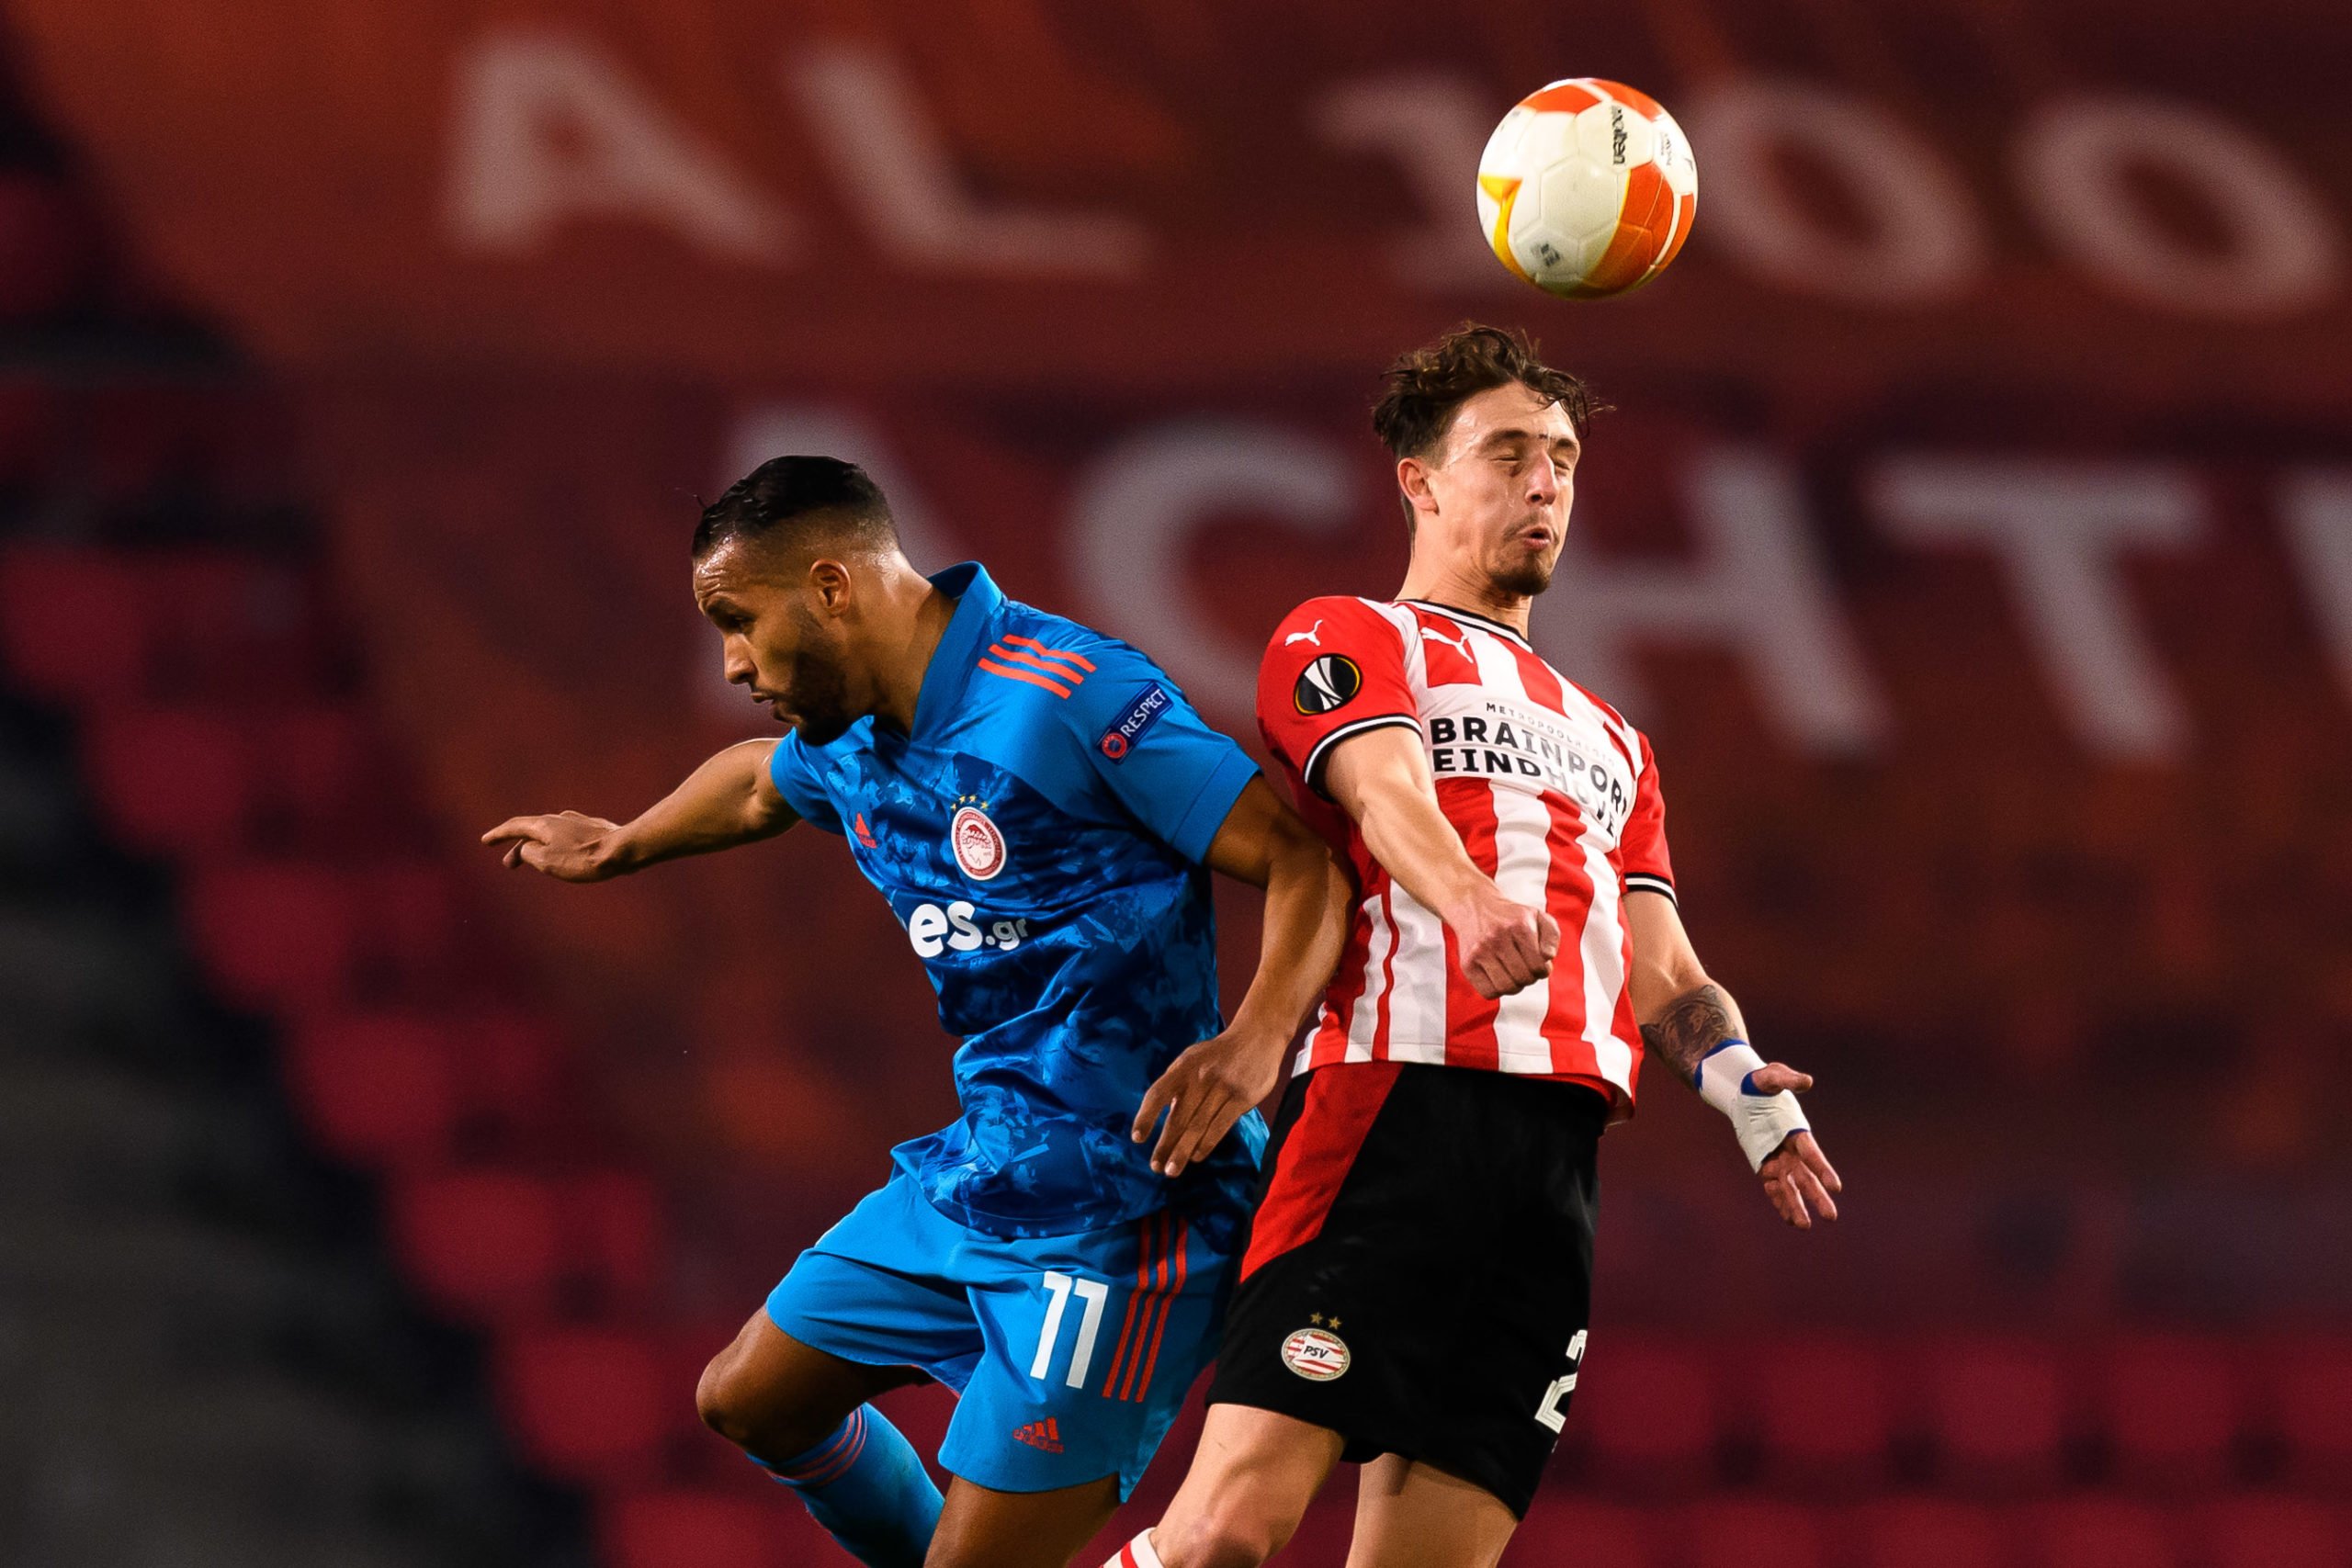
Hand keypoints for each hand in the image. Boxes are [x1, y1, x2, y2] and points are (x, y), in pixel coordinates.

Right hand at [481, 811, 628, 880]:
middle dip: (518, 848)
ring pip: (551, 834)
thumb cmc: (584, 858)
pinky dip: (558, 846)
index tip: (485, 841)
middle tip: (509, 865)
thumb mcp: (546, 861)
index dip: (498, 835)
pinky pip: (568, 837)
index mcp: (545, 824)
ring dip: (540, 848)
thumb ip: (529, 853)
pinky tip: (565, 856)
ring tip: (536, 862)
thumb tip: (528, 849)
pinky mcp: (594, 829)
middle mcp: (560, 818)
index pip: (514, 826)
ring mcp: (578, 822)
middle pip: (533, 831)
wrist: (624, 850)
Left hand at [1132, 1029, 1285, 1178]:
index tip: (1137, 1138)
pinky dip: (1206, 1144)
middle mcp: (1201, 1078)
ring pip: (1198, 1127)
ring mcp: (1222, 1088)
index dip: (1146, 1117)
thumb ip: (1176, 1083)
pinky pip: (1220, 1126)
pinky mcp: (1242, 1099)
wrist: (1257, 1037)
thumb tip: (1160, 1115)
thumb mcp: (1192, 1059)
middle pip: (1178, 1117)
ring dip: (1183, 1152)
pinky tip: (1196, 1157)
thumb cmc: (1217, 1054)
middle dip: (1165, 1145)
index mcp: (1183, 1067)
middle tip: (1155, 1167)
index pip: (1158, 1094)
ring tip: (1171, 1171)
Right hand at [1442, 880, 1559, 998]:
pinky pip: (1488, 992)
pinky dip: (1497, 991)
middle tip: (1525, 969)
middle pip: (1523, 978)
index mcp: (1519, 926)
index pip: (1538, 967)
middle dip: (1529, 978)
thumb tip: (1548, 957)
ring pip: (1506, 988)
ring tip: (1513, 974)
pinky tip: (1498, 977)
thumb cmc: (1511, 917)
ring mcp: (1480, 952)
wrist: (1475, 906)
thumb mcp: (1537, 917)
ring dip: (1514, 986)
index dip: (1542, 971)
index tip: (1537, 964)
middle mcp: (1498, 938)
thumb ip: (1552, 936)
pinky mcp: (1467, 964)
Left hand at [1750, 1064, 1841, 1227]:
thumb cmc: (1761, 1083)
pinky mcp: (1765, 1165)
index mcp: (1797, 1132)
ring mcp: (1779, 1160)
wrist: (1744, 1092)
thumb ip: (1787, 1079)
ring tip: (1805, 1226)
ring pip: (1790, 1187)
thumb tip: (1807, 1081)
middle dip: (1817, 1197)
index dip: (1823, 1170)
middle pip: (1806, 1178)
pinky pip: (1773, 1187)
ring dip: (1797, 1206)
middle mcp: (1792, 1150)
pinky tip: (1787, 1218)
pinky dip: (1779, 1201)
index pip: (1812, 1155)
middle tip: (1831, 1216)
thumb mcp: (1772, 1077)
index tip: (1836, 1187)